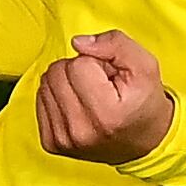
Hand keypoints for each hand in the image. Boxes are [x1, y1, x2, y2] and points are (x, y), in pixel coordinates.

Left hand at [37, 29, 175, 163]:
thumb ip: (116, 44)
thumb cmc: (144, 103)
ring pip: (45, 84)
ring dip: (67, 83)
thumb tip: (78, 43)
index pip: (78, 64)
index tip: (110, 79)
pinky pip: (40, 100)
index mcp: (106, 114)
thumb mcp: (145, 66)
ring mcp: (63, 140)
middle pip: (57, 72)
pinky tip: (78, 107)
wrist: (143, 142)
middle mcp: (81, 131)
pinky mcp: (52, 143)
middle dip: (78, 71)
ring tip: (90, 97)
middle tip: (100, 86)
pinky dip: (58, 97)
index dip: (96, 63)